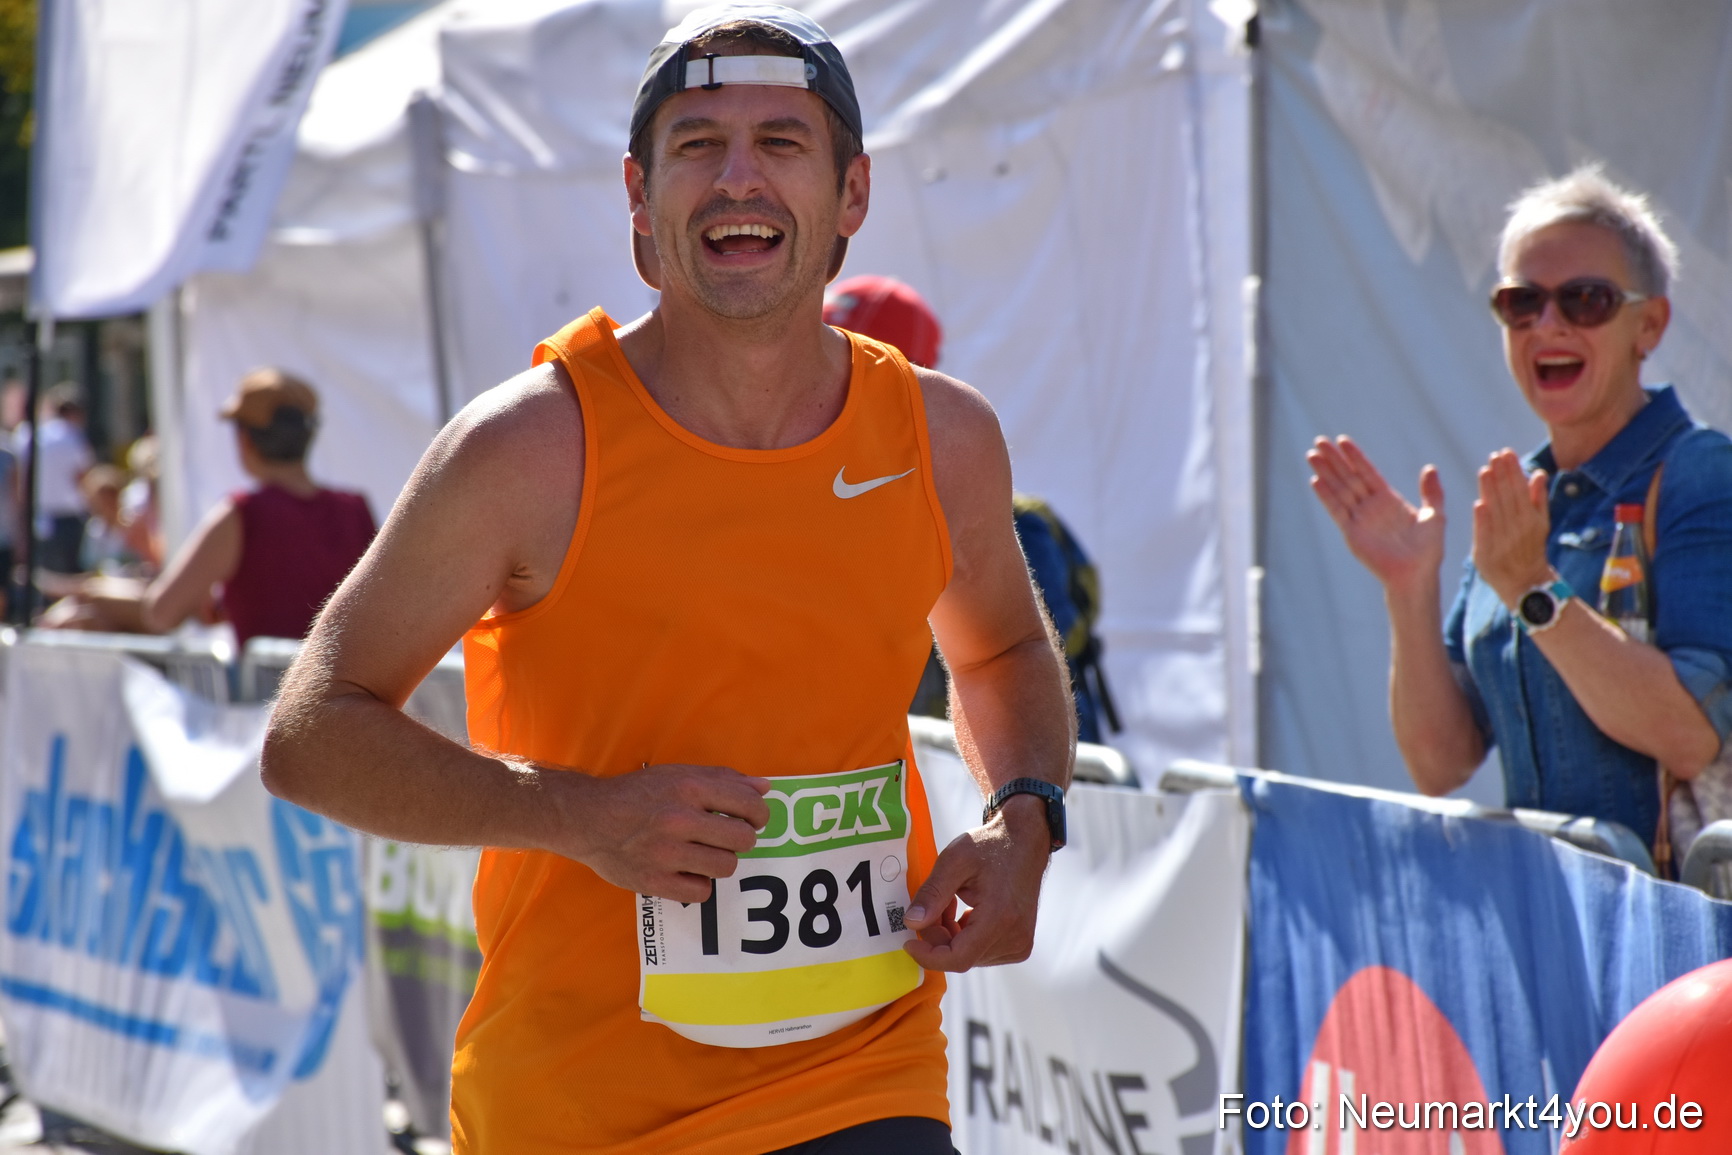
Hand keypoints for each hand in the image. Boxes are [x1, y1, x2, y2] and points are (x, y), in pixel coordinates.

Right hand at [553, 763, 770, 902]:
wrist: (588, 818)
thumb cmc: (637, 794)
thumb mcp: (678, 774)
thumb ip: (723, 779)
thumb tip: (764, 787)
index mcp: (688, 788)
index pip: (748, 803)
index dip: (759, 814)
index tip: (753, 818)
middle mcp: (679, 820)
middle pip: (743, 839)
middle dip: (742, 839)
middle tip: (728, 837)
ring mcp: (666, 853)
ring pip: (726, 866)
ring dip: (722, 861)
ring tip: (705, 853)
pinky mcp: (654, 881)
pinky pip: (701, 892)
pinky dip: (699, 883)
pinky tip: (687, 871)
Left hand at [902, 795, 1049, 970]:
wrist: (1024, 842)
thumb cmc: (990, 846)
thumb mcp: (954, 860)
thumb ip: (932, 893)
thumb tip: (911, 923)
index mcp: (999, 917)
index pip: (958, 958)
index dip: (928, 956)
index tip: (909, 942)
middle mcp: (1015, 937)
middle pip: (960, 956)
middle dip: (937, 936)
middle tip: (931, 906)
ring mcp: (1020, 944)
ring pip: (968, 956)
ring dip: (949, 936)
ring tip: (950, 903)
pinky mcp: (1020, 944)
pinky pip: (981, 952)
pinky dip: (964, 937)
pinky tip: (964, 913)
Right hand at [1307, 436, 1445, 592]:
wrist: (1416, 574)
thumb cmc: (1428, 550)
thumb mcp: (1435, 516)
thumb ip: (1432, 493)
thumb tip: (1430, 467)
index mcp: (1388, 500)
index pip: (1368, 472)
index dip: (1355, 456)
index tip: (1342, 440)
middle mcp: (1370, 507)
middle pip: (1348, 477)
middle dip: (1334, 459)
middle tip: (1319, 441)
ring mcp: (1359, 519)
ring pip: (1339, 490)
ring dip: (1325, 473)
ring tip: (1311, 455)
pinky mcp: (1351, 533)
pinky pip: (1337, 511)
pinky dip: (1326, 496)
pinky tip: (1315, 481)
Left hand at [1470, 449, 1551, 605]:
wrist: (1525, 584)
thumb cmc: (1531, 549)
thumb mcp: (1540, 524)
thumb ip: (1537, 499)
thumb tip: (1538, 473)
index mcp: (1531, 520)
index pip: (1520, 489)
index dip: (1512, 471)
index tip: (1505, 453)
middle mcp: (1518, 529)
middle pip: (1508, 497)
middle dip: (1501, 475)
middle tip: (1494, 455)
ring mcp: (1502, 542)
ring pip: (1496, 512)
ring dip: (1490, 492)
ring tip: (1485, 470)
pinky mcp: (1487, 555)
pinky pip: (1486, 535)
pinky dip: (1483, 520)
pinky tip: (1479, 503)